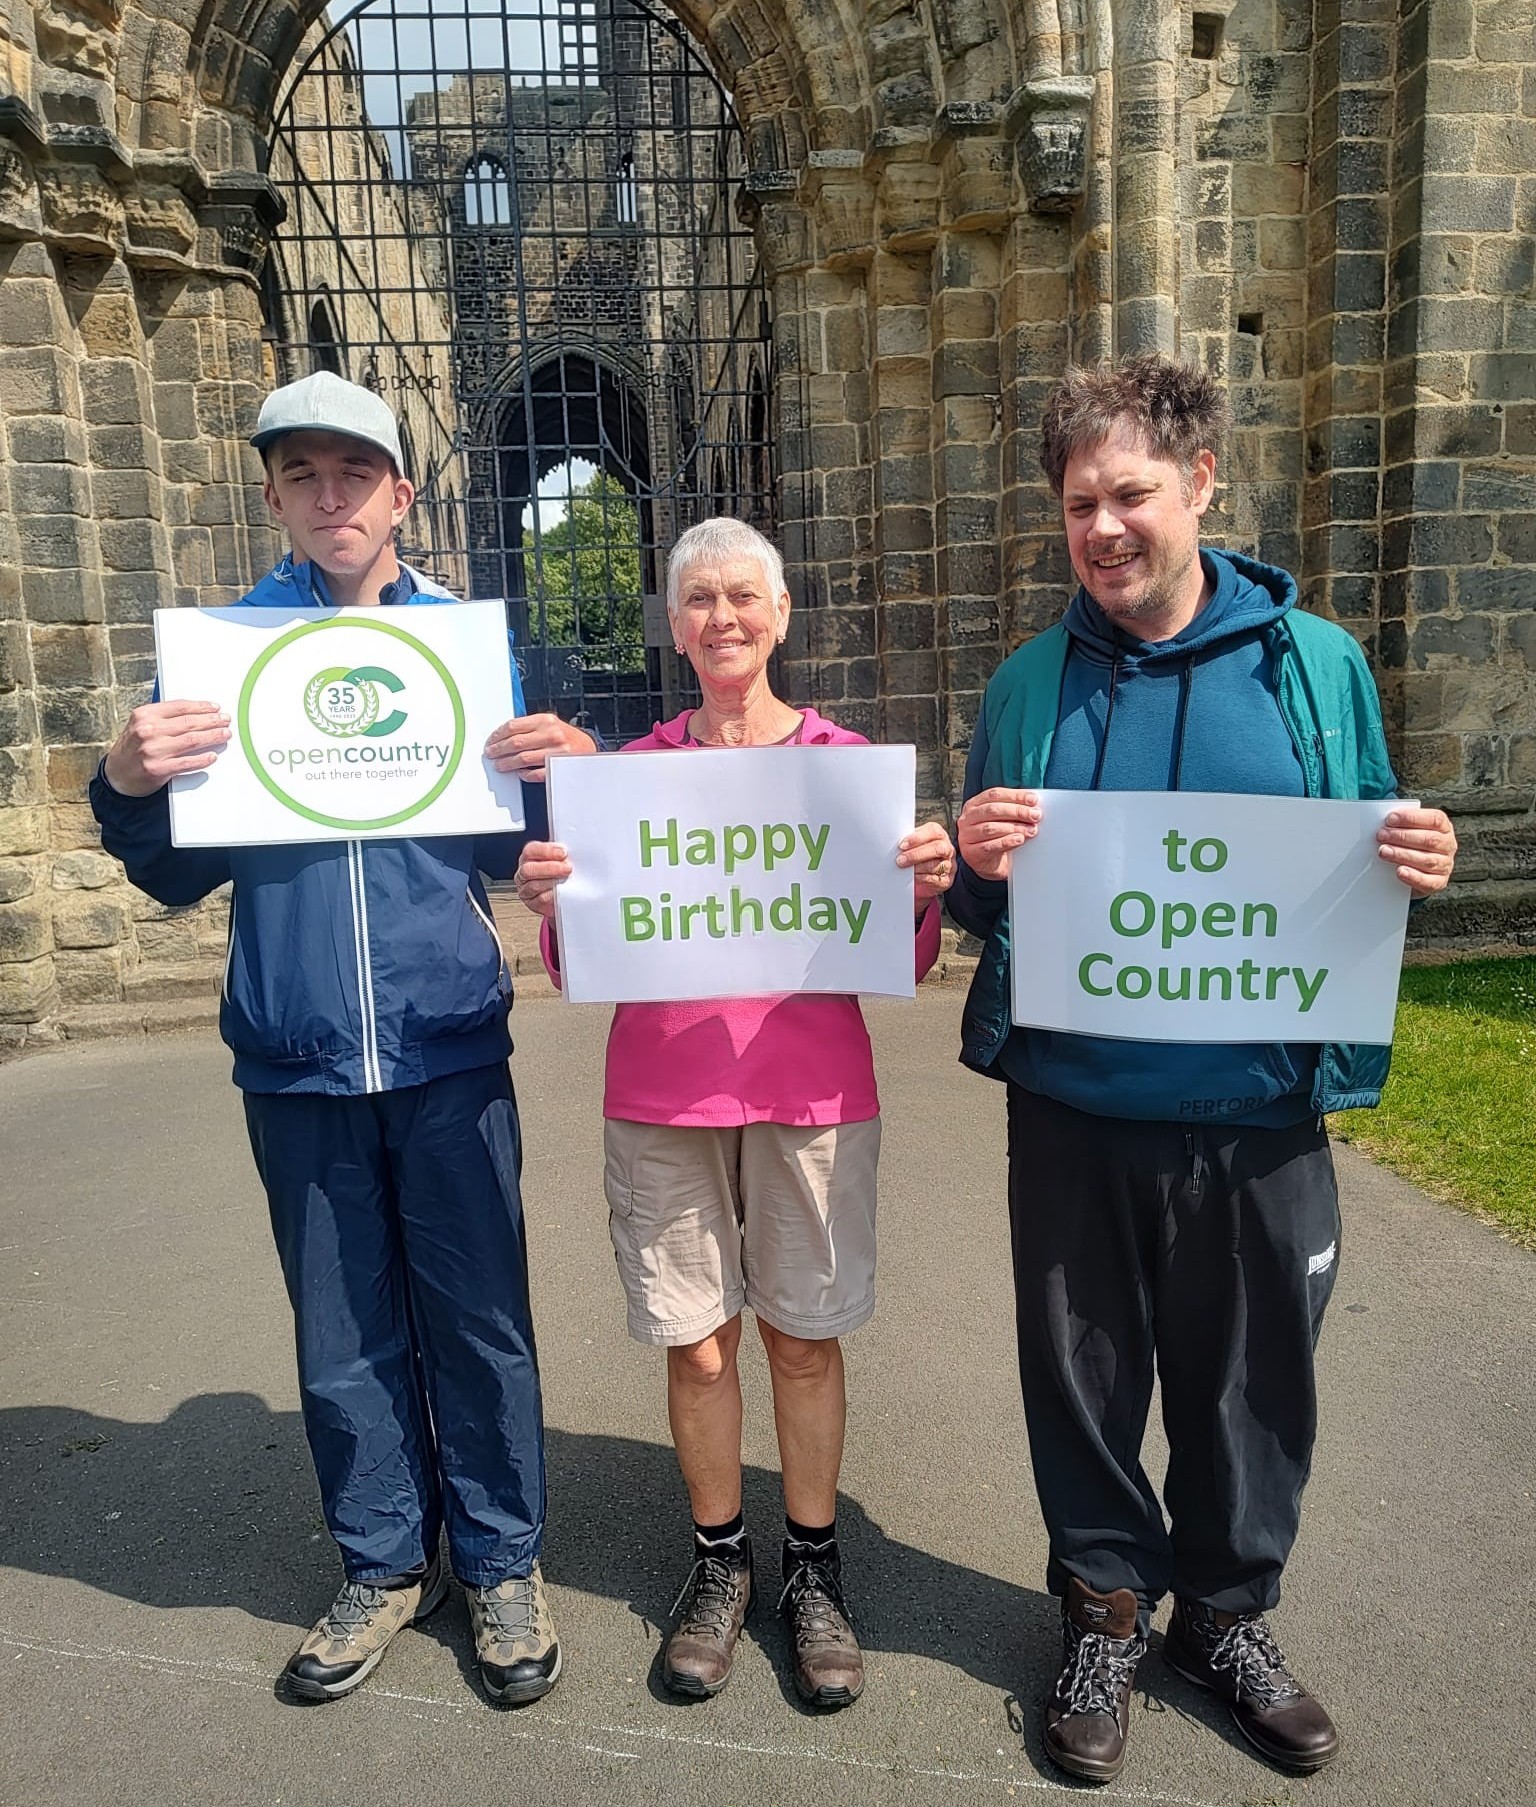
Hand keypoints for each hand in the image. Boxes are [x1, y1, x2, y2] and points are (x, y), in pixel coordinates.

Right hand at [102, 700, 229, 797]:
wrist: (116, 774)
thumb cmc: (133, 748)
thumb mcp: (140, 725)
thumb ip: (163, 717)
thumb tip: (196, 713)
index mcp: (144, 715)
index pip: (180, 706)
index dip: (201, 707)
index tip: (215, 708)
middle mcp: (147, 730)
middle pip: (189, 723)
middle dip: (212, 721)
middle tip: (225, 720)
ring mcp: (153, 750)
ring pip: (191, 741)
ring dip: (212, 737)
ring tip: (225, 734)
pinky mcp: (158, 769)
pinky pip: (187, 763)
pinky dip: (202, 759)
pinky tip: (212, 756)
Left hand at [485, 713, 594, 781]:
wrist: (589, 748)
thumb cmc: (567, 737)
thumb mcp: (550, 724)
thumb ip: (529, 727)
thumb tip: (504, 736)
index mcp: (545, 720)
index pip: (513, 726)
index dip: (498, 735)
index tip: (491, 741)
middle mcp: (551, 734)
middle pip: (515, 742)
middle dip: (499, 750)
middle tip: (491, 754)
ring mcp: (555, 752)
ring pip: (522, 759)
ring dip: (507, 763)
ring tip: (500, 765)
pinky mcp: (558, 768)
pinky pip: (535, 773)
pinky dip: (524, 774)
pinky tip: (519, 773)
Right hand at [514, 840, 570, 919]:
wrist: (562, 894)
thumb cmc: (559, 872)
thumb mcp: (559, 859)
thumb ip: (560, 855)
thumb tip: (570, 853)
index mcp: (528, 858)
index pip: (530, 851)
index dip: (546, 850)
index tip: (563, 853)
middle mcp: (523, 873)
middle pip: (528, 870)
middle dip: (550, 868)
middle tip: (568, 868)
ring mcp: (526, 890)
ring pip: (534, 886)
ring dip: (553, 882)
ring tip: (568, 879)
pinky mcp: (533, 904)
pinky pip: (542, 900)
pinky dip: (554, 895)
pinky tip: (564, 891)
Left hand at [897, 821, 956, 914]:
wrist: (929, 871)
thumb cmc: (920, 852)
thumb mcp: (916, 842)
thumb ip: (910, 840)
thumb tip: (893, 842)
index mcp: (939, 834)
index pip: (933, 832)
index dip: (917, 838)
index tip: (902, 845)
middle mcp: (947, 848)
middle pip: (937, 849)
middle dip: (916, 854)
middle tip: (900, 859)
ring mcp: (948, 864)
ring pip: (935, 865)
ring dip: (917, 868)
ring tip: (903, 868)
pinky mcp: (946, 880)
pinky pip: (934, 879)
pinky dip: (921, 878)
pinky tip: (912, 876)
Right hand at [956, 787, 1041, 881]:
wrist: (990, 865)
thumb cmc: (997, 838)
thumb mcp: (1004, 820)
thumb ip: (1014, 810)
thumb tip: (1033, 804)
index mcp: (974, 805)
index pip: (994, 795)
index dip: (1015, 796)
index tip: (1033, 800)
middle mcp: (967, 819)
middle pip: (992, 810)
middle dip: (1017, 811)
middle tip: (1035, 816)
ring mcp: (966, 836)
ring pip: (991, 828)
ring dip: (1014, 828)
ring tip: (1031, 830)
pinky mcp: (971, 853)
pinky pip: (989, 846)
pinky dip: (1006, 842)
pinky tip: (1019, 840)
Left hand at [1377, 806, 1456, 896]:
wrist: (1416, 870)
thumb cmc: (1412, 844)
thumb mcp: (1409, 830)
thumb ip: (1401, 825)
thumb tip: (1385, 823)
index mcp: (1444, 828)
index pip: (1435, 819)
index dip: (1412, 817)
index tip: (1391, 818)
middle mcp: (1448, 845)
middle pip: (1429, 839)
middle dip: (1402, 836)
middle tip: (1382, 835)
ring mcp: (1445, 864)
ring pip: (1427, 860)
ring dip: (1402, 855)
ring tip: (1384, 851)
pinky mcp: (1438, 882)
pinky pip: (1427, 881)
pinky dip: (1412, 876)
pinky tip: (1399, 871)